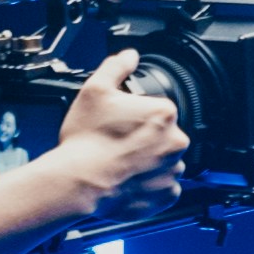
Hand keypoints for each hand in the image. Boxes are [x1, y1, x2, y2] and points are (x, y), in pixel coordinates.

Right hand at [47, 51, 189, 213]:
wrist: (78, 182)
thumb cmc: (86, 140)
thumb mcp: (95, 90)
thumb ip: (115, 68)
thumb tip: (128, 56)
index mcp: (164, 114)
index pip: (158, 110)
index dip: (137, 116)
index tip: (121, 124)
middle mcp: (175, 142)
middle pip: (163, 136)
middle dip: (145, 139)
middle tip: (118, 144)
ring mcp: (172, 171)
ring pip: (165, 162)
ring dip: (149, 163)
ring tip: (121, 164)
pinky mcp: (166, 196)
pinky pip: (164, 188)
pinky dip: (150, 186)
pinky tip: (129, 181)